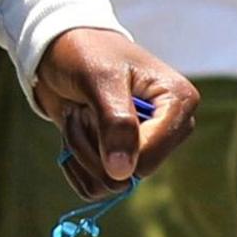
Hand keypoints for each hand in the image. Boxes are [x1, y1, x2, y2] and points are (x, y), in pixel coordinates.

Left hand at [34, 27, 198, 194]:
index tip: (91, 111)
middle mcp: (169, 129)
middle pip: (130, 174)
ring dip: (81, 151)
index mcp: (179, 103)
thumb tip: (123, 175)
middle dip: (93, 145)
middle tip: (83, 109)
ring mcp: (144, 147)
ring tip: (80, 114)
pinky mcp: (118, 158)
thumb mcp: (99, 78)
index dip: (113, 147)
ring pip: (108, 184)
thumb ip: (115, 123)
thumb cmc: (84, 52)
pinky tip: (75, 131)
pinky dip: (74, 162)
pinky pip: (93, 186)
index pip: (151, 155)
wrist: (56, 49)